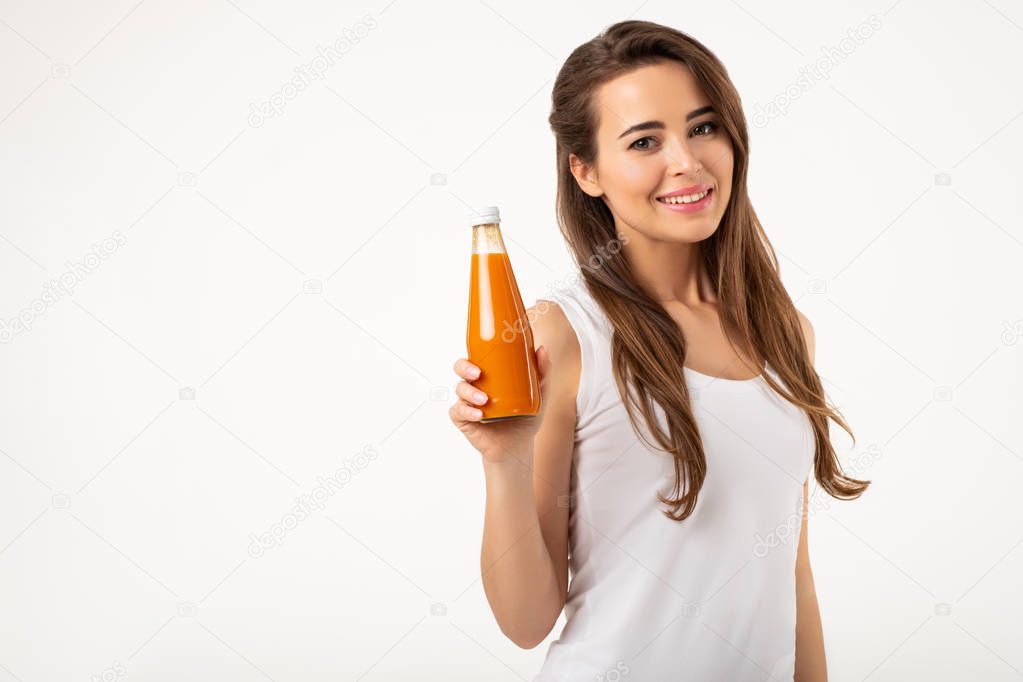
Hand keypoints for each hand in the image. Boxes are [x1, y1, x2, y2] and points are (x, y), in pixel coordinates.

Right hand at [448, 346, 550, 463]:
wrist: (518, 446)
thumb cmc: (524, 418)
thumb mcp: (538, 396)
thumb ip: (542, 373)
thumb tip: (542, 350)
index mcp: (488, 376)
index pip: (476, 357)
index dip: (474, 351)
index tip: (484, 352)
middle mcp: (475, 386)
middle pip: (460, 368)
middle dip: (465, 368)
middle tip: (478, 373)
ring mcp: (468, 402)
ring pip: (460, 389)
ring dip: (470, 392)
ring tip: (484, 400)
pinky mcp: (464, 419)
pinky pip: (458, 411)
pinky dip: (467, 411)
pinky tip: (478, 414)